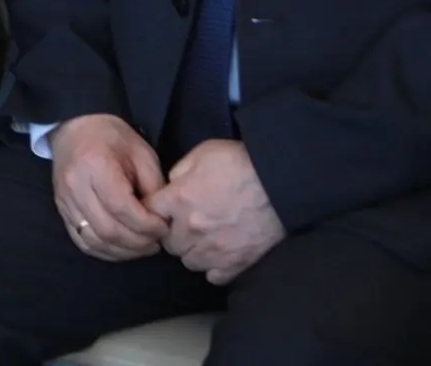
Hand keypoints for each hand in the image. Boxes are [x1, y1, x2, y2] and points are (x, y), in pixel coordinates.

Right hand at [49, 114, 168, 260]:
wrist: (76, 128)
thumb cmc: (113, 138)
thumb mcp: (142, 154)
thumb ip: (153, 188)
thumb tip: (161, 221)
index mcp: (96, 165)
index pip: (121, 208)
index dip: (146, 225)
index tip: (164, 227)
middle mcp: (75, 186)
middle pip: (107, 230)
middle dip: (138, 243)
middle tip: (157, 241)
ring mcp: (65, 201)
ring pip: (94, 241)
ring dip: (123, 251)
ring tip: (143, 246)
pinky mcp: (62, 211)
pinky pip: (82, 242)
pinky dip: (105, 251)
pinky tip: (123, 248)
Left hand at [147, 140, 284, 284]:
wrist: (281, 182)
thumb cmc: (241, 162)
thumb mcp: (202, 153)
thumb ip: (179, 171)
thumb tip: (171, 186)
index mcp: (179, 199)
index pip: (150, 212)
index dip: (155, 210)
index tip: (164, 209)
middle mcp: (192, 228)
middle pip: (168, 243)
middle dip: (173, 233)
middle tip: (186, 224)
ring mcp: (214, 250)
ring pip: (188, 262)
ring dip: (192, 251)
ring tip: (204, 240)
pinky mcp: (236, 264)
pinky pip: (213, 277)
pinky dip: (214, 267)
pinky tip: (220, 253)